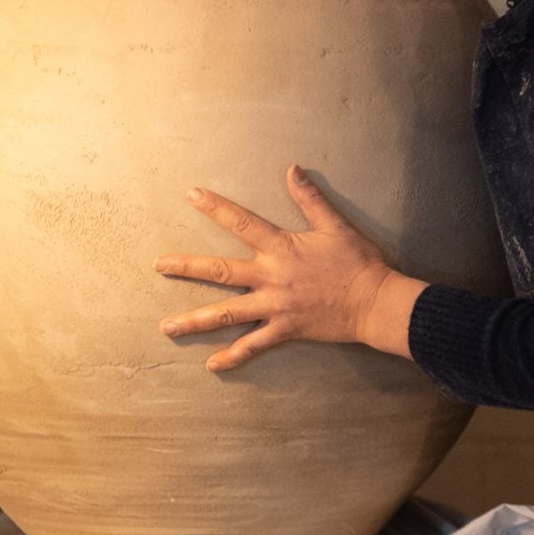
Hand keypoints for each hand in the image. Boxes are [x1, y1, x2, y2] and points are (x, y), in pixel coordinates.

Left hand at [155, 166, 402, 372]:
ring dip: (194, 321)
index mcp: (281, 248)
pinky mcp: (284, 329)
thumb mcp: (336, 226)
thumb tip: (293, 169)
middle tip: (158, 265)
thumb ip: (311, 199)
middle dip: (186, 267)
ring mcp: (275, 306)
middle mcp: (271, 277)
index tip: (191, 195)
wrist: (375, 302)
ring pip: (227, 314)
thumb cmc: (358, 263)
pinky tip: (212, 365)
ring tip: (166, 326)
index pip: (242, 222)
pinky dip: (233, 356)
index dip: (215, 207)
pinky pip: (254, 346)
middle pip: (219, 271)